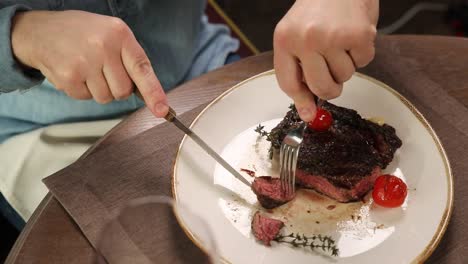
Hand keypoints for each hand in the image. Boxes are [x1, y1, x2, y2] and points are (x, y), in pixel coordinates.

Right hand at [11, 10, 167, 116]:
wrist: (41, 31)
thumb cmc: (82, 34)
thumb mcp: (111, 34)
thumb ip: (130, 59)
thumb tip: (148, 95)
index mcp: (120, 34)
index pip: (142, 68)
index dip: (154, 93)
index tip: (163, 111)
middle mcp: (104, 46)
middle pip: (123, 91)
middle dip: (116, 88)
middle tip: (102, 71)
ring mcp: (85, 62)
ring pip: (106, 98)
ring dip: (98, 90)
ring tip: (86, 69)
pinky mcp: (69, 76)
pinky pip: (86, 98)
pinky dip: (81, 90)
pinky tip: (74, 73)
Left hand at [274, 0, 377, 120]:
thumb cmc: (316, 9)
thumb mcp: (295, 34)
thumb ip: (297, 70)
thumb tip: (308, 113)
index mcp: (285, 39)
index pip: (288, 83)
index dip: (301, 101)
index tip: (309, 114)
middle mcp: (306, 39)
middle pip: (320, 87)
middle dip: (329, 90)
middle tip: (332, 79)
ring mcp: (333, 37)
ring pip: (344, 77)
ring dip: (346, 66)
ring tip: (340, 43)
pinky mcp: (358, 34)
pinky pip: (364, 63)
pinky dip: (361, 53)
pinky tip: (353, 35)